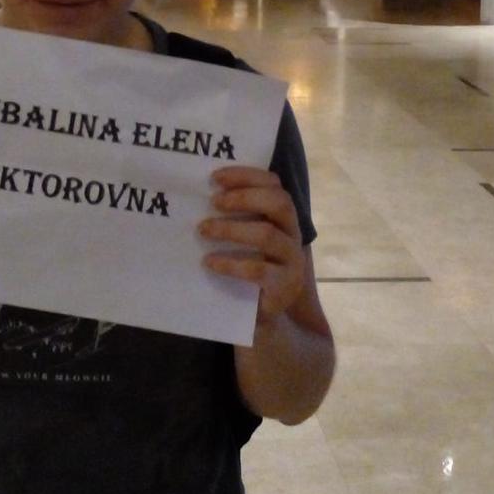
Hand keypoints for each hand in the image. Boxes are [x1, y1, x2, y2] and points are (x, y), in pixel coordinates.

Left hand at [198, 166, 304, 323]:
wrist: (262, 318)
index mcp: (283, 217)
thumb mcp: (243, 239)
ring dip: (231, 229)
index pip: (274, 184)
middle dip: (244, 197)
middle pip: (280, 203)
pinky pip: (258, 270)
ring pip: (267, 235)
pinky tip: (209, 262)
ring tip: (204, 229)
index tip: (215, 177)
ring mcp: (292, 261)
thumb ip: (233, 217)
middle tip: (214, 202)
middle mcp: (293, 234)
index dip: (246, 175)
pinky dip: (230, 263)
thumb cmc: (247, 269)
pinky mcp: (284, 287)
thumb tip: (200, 194)